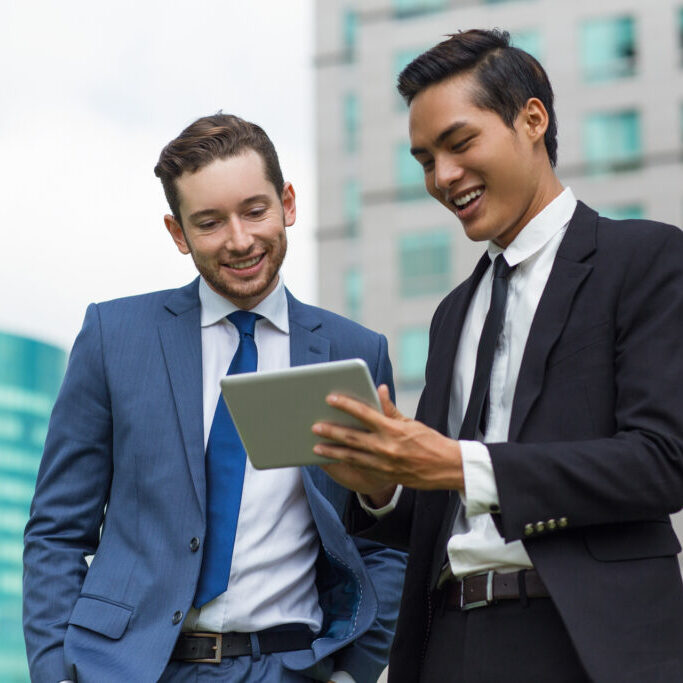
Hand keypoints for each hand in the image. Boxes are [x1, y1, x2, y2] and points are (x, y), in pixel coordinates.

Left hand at [313, 385, 463, 493]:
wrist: (446, 468)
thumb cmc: (429, 442)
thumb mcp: (410, 422)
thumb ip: (390, 409)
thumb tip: (379, 389)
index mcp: (393, 430)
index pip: (365, 414)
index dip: (346, 405)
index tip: (331, 398)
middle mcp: (386, 447)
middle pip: (352, 438)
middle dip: (331, 432)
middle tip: (315, 426)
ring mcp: (384, 464)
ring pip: (351, 457)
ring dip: (332, 452)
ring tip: (316, 447)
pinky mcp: (384, 475)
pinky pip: (359, 468)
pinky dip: (344, 463)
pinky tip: (332, 460)